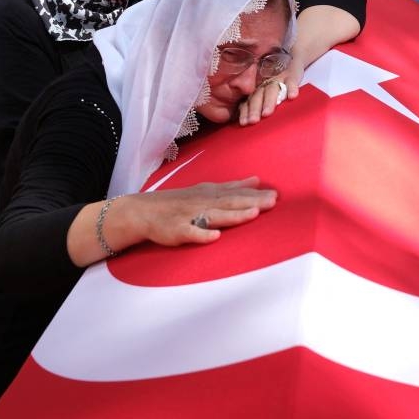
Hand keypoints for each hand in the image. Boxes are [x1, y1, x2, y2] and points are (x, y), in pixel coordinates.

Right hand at [118, 177, 276, 246]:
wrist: (142, 211)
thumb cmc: (178, 202)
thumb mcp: (205, 190)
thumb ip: (232, 187)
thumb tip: (257, 181)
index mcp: (209, 194)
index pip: (235, 193)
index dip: (256, 194)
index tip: (277, 195)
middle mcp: (202, 203)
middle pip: (230, 202)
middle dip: (252, 202)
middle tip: (273, 201)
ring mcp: (189, 216)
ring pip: (214, 216)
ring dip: (233, 215)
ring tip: (253, 215)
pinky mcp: (176, 231)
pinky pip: (190, 233)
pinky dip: (202, 234)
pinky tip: (215, 237)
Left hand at [237, 63, 301, 125]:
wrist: (292, 58)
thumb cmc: (277, 82)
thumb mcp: (266, 91)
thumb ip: (257, 104)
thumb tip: (248, 124)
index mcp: (257, 89)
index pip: (249, 101)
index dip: (246, 112)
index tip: (244, 123)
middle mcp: (265, 83)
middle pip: (258, 96)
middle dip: (255, 109)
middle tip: (253, 121)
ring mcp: (278, 78)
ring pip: (272, 89)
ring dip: (269, 101)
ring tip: (267, 113)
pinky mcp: (291, 74)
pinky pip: (291, 80)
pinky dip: (291, 88)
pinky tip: (292, 96)